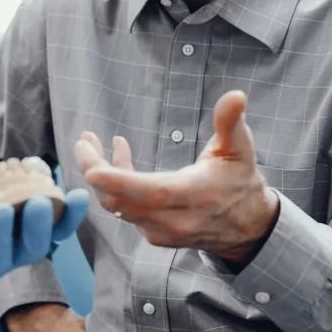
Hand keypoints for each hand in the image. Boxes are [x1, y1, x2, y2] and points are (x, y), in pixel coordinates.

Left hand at [75, 91, 279, 262]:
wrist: (248, 227)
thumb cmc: (240, 180)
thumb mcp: (240, 148)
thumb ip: (231, 122)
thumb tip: (236, 95)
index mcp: (195, 194)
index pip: (151, 192)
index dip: (118, 182)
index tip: (91, 168)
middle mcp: (176, 219)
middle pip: (121, 201)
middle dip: (94, 170)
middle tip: (84, 141)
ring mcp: (162, 231)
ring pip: (117, 207)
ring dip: (100, 176)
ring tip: (92, 143)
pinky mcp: (155, 235)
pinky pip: (124, 211)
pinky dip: (115, 186)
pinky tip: (118, 159)